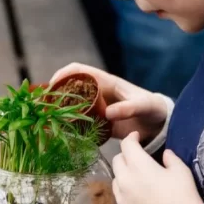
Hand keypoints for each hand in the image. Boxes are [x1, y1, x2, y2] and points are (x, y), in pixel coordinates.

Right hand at [50, 62, 167, 143]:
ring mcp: (97, 107)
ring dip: (60, 111)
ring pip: (72, 105)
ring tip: (47, 121)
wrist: (160, 124)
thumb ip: (129, 108)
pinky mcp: (99, 122)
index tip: (51, 84)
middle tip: (44, 107)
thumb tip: (108, 113)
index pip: (79, 70)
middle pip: (70, 87)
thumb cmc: (153, 108)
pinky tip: (62, 134)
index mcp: (107, 82)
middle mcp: (98, 93)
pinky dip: (70, 125)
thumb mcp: (144, 106)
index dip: (64, 73)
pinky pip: (81, 121)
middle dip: (55, 93)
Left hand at [112, 133, 202, 203]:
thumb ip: (170, 159)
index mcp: (138, 166)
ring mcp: (123, 197)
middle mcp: (125, 179)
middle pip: (117, 160)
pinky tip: (134, 191)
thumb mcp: (181, 171)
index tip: (137, 136)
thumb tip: (164, 154)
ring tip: (135, 174)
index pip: (127, 145)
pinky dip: (123, 188)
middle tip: (137, 155)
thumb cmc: (184, 196)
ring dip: (123, 172)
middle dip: (126, 154)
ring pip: (115, 178)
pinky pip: (119, 194)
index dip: (131, 138)